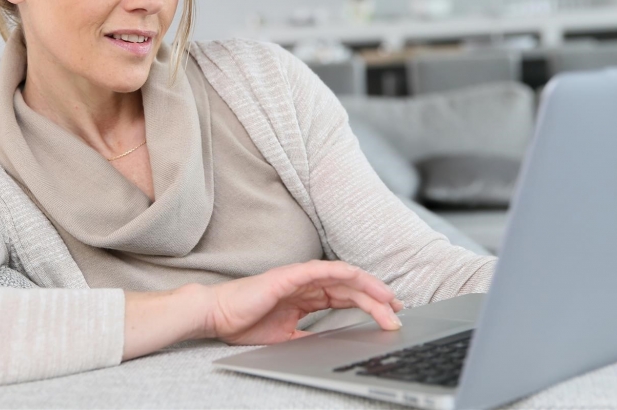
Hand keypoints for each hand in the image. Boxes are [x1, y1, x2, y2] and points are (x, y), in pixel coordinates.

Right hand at [200, 259, 404, 344]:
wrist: (218, 315)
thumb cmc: (245, 323)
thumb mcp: (286, 338)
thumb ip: (309, 337)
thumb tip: (332, 346)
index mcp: (307, 296)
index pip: (346, 296)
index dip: (369, 303)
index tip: (390, 316)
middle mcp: (307, 283)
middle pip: (350, 287)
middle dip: (377, 298)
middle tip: (398, 312)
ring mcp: (299, 277)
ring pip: (342, 277)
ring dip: (367, 288)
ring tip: (388, 300)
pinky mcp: (289, 275)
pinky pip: (320, 269)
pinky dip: (341, 272)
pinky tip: (357, 278)